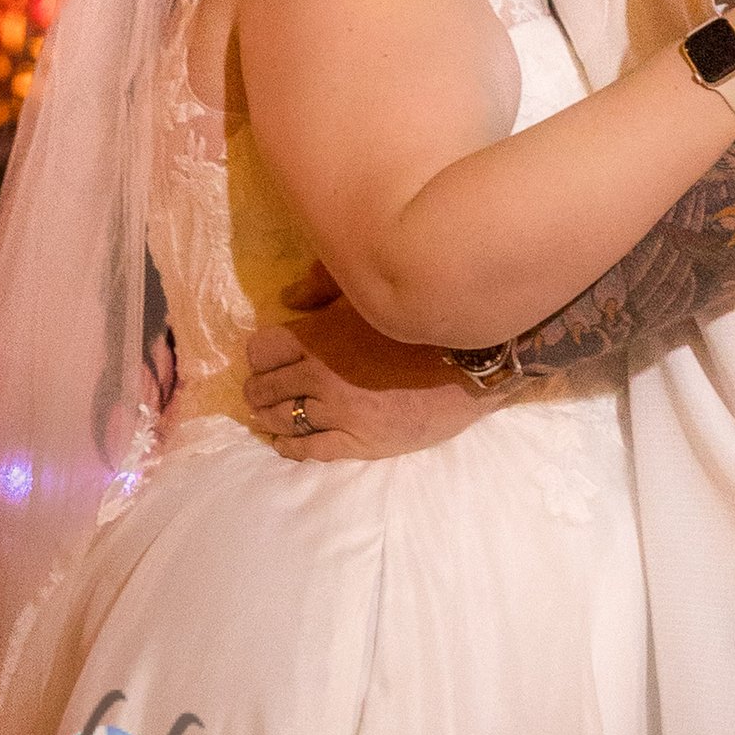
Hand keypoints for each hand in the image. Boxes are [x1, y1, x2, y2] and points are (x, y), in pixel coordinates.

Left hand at [243, 263, 489, 461]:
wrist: (472, 364)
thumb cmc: (422, 322)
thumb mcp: (373, 291)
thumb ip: (325, 285)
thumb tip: (288, 297)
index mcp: (321, 335)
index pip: (261, 349)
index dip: (263, 352)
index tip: (270, 355)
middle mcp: (320, 376)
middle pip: (265, 388)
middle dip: (261, 386)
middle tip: (266, 387)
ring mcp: (337, 413)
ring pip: (281, 420)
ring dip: (270, 416)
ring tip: (270, 413)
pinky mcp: (357, 442)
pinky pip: (307, 450)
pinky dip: (289, 446)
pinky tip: (284, 442)